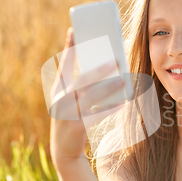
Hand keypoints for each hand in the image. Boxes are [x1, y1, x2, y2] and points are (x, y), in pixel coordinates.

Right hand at [49, 27, 123, 161]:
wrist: (63, 150)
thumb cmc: (72, 120)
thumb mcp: (73, 101)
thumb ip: (84, 87)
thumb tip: (109, 69)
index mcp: (58, 89)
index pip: (63, 64)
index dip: (68, 48)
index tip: (74, 30)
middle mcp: (59, 99)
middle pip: (81, 80)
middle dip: (99, 69)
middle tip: (116, 60)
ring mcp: (66, 113)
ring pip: (90, 96)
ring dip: (108, 87)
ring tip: (123, 79)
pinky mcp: (75, 127)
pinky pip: (96, 115)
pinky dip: (109, 108)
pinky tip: (122, 103)